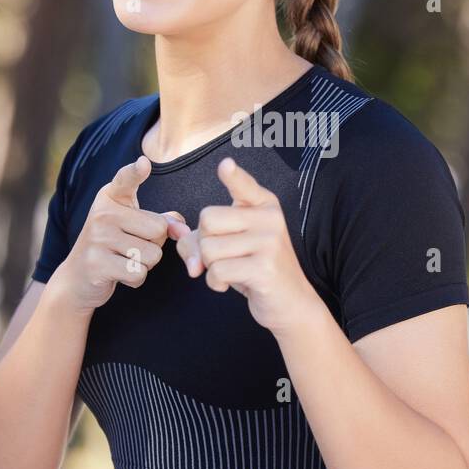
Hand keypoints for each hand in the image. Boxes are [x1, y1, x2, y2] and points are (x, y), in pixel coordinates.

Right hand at [48, 155, 182, 313]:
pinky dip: (136, 279)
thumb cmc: (114, 247)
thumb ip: (163, 222)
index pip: (125, 180)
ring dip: (145, 264)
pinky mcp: (97, 264)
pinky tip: (118, 273)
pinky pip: (139, 273)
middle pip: (158, 228)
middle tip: (131, 247)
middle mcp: (102, 214)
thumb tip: (183, 229)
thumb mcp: (135, 227)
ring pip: (152, 254)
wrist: (77, 279)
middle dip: (154, 244)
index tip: (144, 163)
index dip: (135, 172)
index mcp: (111, 198)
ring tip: (123, 260)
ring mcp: (97, 238)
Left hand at [169, 156, 317, 332]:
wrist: (291, 303)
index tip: (226, 165)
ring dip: (209, 266)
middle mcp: (269, 219)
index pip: (244, 185)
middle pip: (207, 219)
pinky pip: (217, 271)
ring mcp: (269, 243)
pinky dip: (215, 283)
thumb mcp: (232, 246)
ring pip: (208, 248)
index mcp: (264, 206)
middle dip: (203, 242)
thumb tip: (177, 237)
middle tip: (221, 256)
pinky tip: (229, 284)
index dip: (233, 175)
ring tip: (230, 270)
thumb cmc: (256, 269)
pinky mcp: (264, 268)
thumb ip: (202, 235)